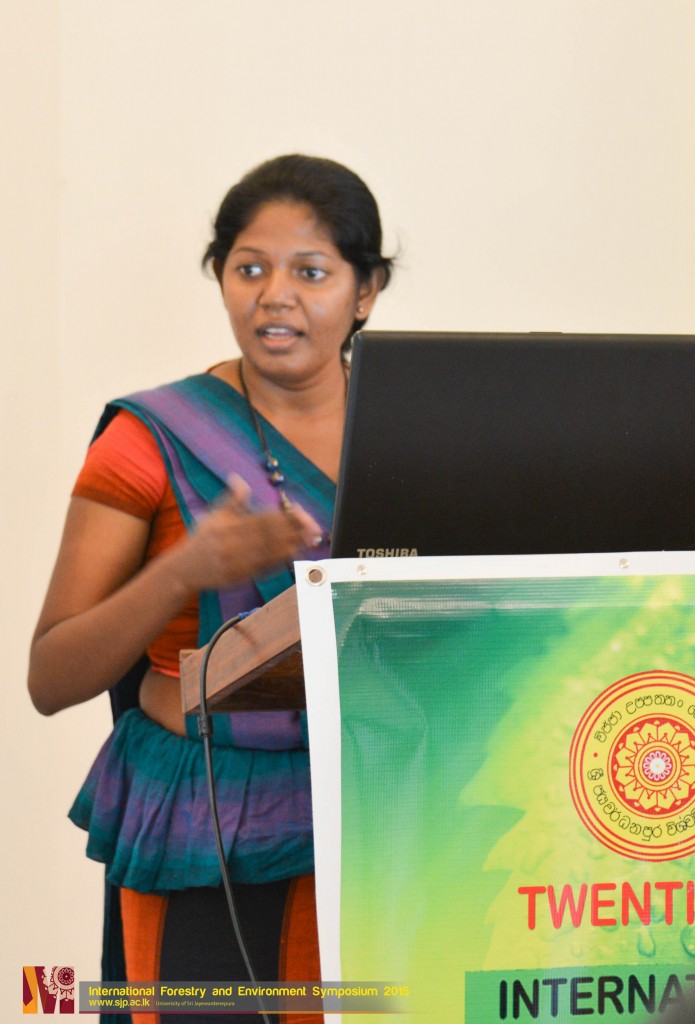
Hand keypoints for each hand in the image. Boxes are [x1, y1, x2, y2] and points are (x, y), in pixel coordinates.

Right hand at [168, 475, 321, 593]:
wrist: (183, 570)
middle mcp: (233, 543)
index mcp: (229, 526)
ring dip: (292, 546)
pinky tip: (294, 556)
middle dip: (294, 530)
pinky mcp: (239, 577)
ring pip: (269, 553)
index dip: (284, 515)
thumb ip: (230, 499)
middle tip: (314, 526)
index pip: (262, 518)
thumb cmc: (201, 540)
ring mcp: (237, 562)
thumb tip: (238, 478)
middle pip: (270, 536)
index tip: (301, 511)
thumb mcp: (212, 516)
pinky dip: (279, 562)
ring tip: (310, 540)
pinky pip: (263, 569)